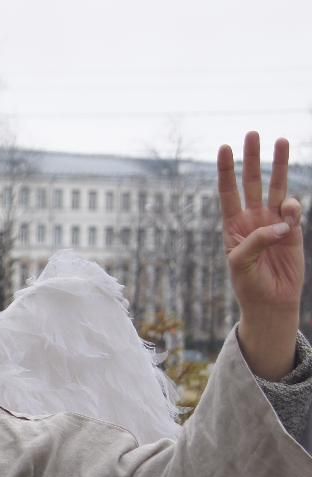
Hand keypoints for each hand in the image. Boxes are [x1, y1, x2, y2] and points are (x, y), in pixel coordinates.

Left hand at [218, 132, 303, 379]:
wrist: (270, 302)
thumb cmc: (248, 284)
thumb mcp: (241, 264)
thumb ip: (255, 241)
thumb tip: (281, 222)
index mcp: (233, 225)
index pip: (228, 192)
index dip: (226, 170)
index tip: (224, 147)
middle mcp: (253, 219)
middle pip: (251, 182)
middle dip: (252, 158)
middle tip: (253, 134)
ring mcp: (274, 222)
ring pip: (276, 188)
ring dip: (278, 165)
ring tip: (281, 140)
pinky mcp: (293, 231)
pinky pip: (294, 212)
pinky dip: (292, 208)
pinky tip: (289, 212)